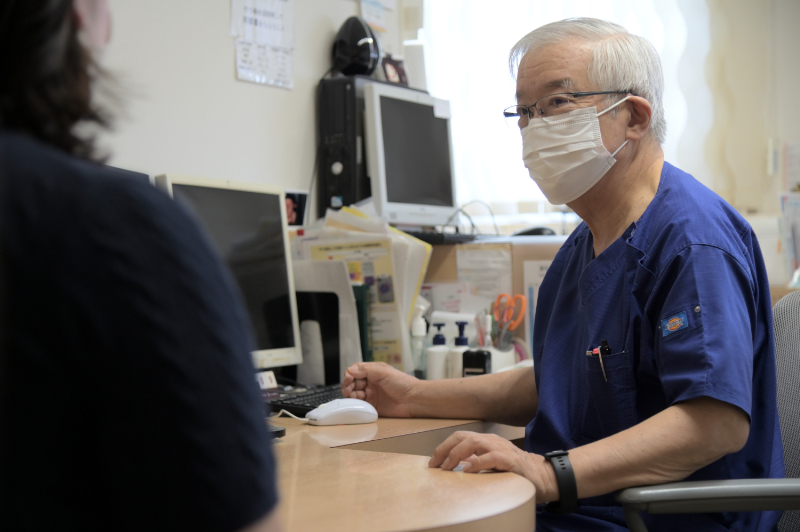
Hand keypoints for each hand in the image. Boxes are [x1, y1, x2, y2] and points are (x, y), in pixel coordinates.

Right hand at [341, 362, 417, 417]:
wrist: (413, 400)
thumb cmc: (402, 383)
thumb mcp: (383, 372)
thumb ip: (365, 370)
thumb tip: (350, 371)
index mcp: (374, 371)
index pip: (356, 370)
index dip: (350, 374)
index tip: (348, 379)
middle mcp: (371, 382)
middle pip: (353, 382)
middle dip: (348, 385)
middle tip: (348, 390)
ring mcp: (372, 394)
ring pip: (354, 393)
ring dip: (350, 394)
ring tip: (352, 396)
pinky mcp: (373, 406)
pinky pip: (360, 404)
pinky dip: (355, 403)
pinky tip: (356, 403)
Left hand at [428, 431, 558, 503]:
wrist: (542, 475)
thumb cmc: (515, 471)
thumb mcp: (492, 463)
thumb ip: (477, 461)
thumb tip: (458, 466)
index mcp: (486, 441)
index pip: (460, 437)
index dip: (444, 447)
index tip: (433, 462)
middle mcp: (491, 441)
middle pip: (462, 437)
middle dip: (445, 449)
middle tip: (435, 464)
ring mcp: (501, 448)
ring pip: (473, 442)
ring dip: (456, 454)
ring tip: (447, 467)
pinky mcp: (510, 460)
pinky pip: (491, 457)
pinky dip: (478, 462)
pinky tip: (468, 470)